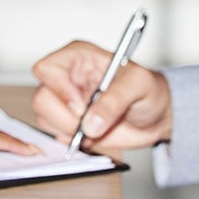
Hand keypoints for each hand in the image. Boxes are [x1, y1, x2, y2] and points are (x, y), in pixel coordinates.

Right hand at [31, 40, 171, 152]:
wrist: (156, 116)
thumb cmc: (148, 90)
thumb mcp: (139, 85)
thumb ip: (115, 100)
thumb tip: (90, 123)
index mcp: (78, 57)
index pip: (46, 68)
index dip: (59, 88)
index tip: (81, 105)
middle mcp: (67, 78)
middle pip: (42, 98)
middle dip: (66, 117)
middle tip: (91, 123)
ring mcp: (65, 102)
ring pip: (45, 119)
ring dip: (70, 131)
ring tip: (97, 129)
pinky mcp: (67, 123)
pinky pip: (55, 136)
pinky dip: (73, 142)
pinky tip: (94, 136)